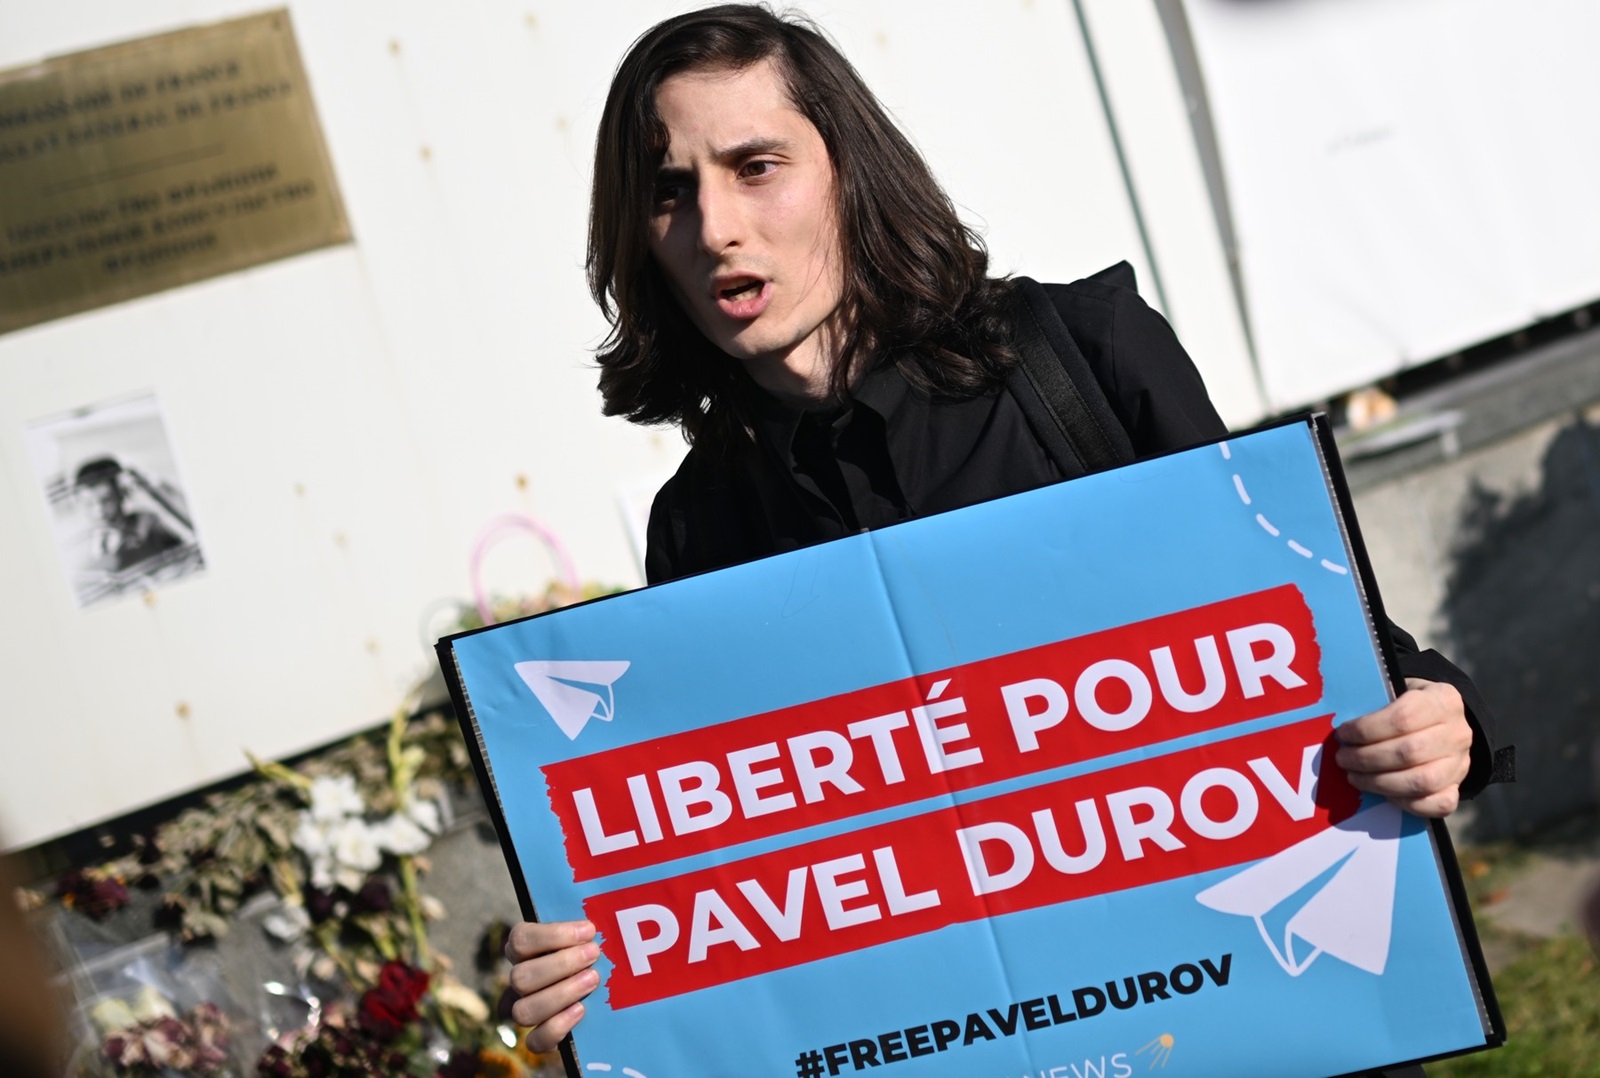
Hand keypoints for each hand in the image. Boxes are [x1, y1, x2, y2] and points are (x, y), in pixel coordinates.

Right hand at [503, 919, 599, 1050]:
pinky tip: (581, 1010)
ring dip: (560, 994)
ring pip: (523, 1011)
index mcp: (525, 951)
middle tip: (594, 954)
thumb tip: (609, 907)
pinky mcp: (540, 1037)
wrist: (604, 990)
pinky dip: (557, 1027)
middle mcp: (520, 981)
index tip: (588, 930)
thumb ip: (588, 924)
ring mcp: (527, 1010)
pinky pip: (535, 1041)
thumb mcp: (588, 933)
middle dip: (561, 965)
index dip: (553, 935)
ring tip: (593, 980)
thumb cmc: (593, 950)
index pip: (520, 939)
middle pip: (521, 977)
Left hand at [1334, 677, 1471, 817]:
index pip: (1403, 718)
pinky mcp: (1457, 787)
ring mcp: (1461, 763)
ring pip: (1421, 781)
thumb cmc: (1408, 706)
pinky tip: (1383, 794)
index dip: (1367, 729)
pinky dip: (1406, 803)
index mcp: (1443, 699)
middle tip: (1343, 759)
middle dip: (1367, 758)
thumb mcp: (1396, 692)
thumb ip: (1376, 705)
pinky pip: (1437, 805)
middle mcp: (1458, 732)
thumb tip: (1344, 733)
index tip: (1343, 735)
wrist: (1441, 724)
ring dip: (1379, 782)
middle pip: (1409, 752)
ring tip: (1354, 777)